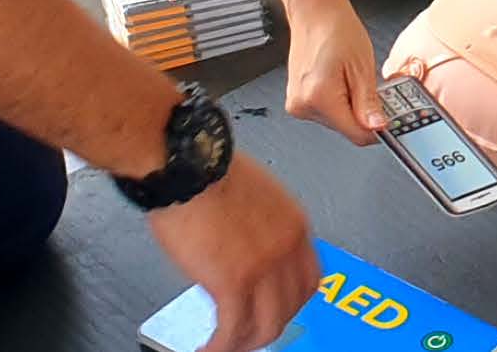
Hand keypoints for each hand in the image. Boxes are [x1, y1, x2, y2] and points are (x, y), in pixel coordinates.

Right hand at [143, 157, 319, 351]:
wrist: (186, 163)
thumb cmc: (207, 169)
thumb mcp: (254, 196)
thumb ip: (259, 228)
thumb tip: (245, 250)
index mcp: (295, 225)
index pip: (309, 280)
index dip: (291, 302)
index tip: (275, 310)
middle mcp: (287, 248)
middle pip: (292, 307)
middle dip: (269, 327)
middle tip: (249, 335)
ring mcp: (264, 267)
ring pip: (267, 325)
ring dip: (246, 342)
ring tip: (227, 347)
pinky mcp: (233, 281)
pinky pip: (233, 328)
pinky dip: (221, 346)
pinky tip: (209, 349)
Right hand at [278, 0, 385, 144]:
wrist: (315, 13)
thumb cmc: (336, 29)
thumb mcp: (362, 66)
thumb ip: (368, 102)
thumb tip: (377, 126)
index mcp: (319, 97)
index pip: (355, 134)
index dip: (378, 130)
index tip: (391, 123)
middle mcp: (303, 104)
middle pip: (345, 128)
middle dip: (364, 114)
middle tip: (373, 89)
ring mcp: (298, 103)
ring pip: (337, 120)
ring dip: (351, 107)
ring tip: (353, 78)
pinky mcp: (298, 99)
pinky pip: (326, 110)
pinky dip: (340, 101)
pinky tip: (342, 80)